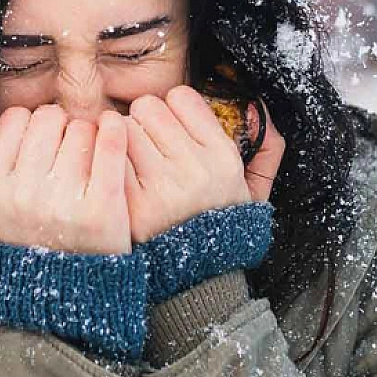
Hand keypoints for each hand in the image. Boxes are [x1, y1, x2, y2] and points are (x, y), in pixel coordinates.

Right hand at [0, 104, 131, 254]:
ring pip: (81, 127)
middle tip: (70, 149)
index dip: (33, 125)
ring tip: (89, 159)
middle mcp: (22, 195)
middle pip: (49, 118)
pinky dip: (116, 129)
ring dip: (90, 134)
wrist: (69, 297)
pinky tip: (115, 132)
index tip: (44, 142)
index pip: (15, 118)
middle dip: (62, 126)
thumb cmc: (26, 246)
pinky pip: (111, 142)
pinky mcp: (102, 207)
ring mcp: (63, 202)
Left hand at [124, 85, 283, 244]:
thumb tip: (252, 106)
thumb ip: (265, 149)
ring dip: (125, 140)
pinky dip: (112, 164)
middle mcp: (195, 169)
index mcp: (222, 157)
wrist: (201, 279)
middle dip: (144, 121)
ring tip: (135, 161)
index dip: (172, 107)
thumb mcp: (254, 190)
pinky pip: (111, 161)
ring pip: (124, 129)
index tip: (171, 125)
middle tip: (147, 143)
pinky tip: (121, 177)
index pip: (181, 97)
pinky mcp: (134, 207)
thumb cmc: (224, 227)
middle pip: (147, 107)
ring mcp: (163, 188)